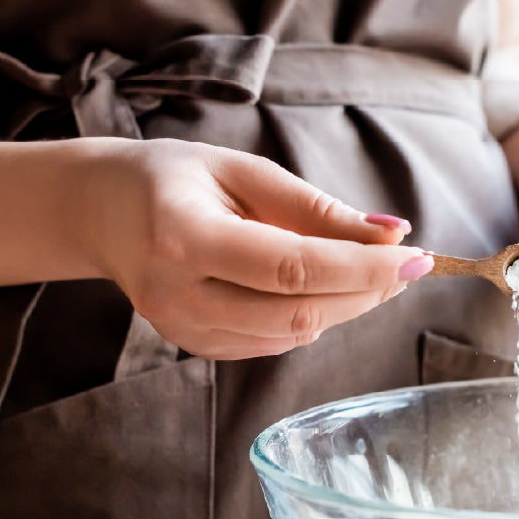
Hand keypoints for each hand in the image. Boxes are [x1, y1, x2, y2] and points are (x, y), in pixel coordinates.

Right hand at [74, 140, 431, 359]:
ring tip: (371, 272)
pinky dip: (312, 318)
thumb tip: (391, 235)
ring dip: (346, 307)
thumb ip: (316, 208)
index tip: (416, 257)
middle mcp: (179, 296)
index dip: (362, 269)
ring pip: (292, 335)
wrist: (102, 215)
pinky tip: (324, 289)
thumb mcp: (243, 171)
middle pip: (298, 312)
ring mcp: (184, 331)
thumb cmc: (173, 179)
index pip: (292, 269)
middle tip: (407, 265)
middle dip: (366, 293)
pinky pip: (274, 343)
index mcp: (185, 237)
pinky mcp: (196, 347)